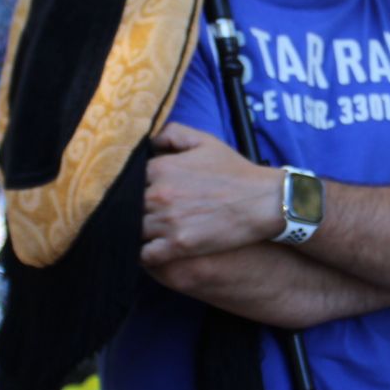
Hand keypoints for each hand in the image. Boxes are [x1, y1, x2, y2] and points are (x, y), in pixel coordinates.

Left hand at [139, 123, 282, 266]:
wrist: (264, 201)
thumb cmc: (235, 172)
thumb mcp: (205, 141)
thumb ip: (172, 134)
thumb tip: (150, 142)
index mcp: (160, 168)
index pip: (126, 181)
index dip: (130, 190)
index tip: (136, 196)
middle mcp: (158, 195)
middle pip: (125, 208)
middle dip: (129, 212)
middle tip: (138, 217)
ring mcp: (167, 221)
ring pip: (132, 232)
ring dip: (136, 234)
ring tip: (144, 235)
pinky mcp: (178, 245)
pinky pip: (145, 255)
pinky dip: (145, 255)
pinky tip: (153, 251)